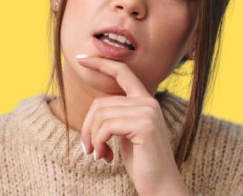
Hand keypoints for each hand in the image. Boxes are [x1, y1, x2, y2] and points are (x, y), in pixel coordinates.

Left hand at [77, 55, 190, 195]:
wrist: (160, 185)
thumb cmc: (141, 161)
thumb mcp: (125, 133)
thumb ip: (116, 115)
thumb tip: (95, 110)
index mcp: (144, 100)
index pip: (122, 72)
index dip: (101, 63)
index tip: (81, 59)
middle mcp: (148, 102)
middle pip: (101, 103)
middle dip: (87, 127)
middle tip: (88, 149)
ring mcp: (148, 112)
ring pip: (101, 115)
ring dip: (92, 138)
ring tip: (97, 154)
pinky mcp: (144, 125)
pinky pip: (106, 126)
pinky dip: (98, 142)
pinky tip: (104, 157)